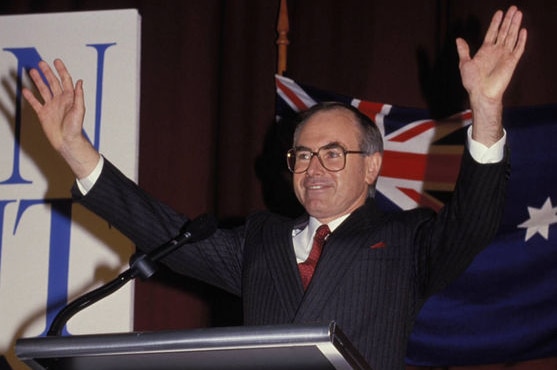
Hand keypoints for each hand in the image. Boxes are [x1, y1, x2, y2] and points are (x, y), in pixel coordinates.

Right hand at [23, 59, 99, 177]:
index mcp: (69, 98)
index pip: (65, 81)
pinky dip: (30, 96)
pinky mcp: (43, 114)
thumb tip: (79, 82)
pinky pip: (35, 103)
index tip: (56, 61)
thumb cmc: (75, 128)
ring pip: (43, 90)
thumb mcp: (79, 110)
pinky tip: (25, 90)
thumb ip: (78, 95)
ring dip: (38, 81)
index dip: (61, 70)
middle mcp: (60, 100)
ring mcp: (51, 106)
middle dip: (47, 72)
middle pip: (53, 83)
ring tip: (32, 71)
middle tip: (41, 63)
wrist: (66, 141)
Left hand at [456, 6, 526, 145]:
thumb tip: (458, 39)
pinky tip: (523, 31)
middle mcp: (496, 51)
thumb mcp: (464, 64)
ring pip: (512, 36)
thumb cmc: (472, 82)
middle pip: (504, 32)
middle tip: (513, 8)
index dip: (495, 22)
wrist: (482, 93)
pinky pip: (518, 49)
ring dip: (515, 25)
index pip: (492, 32)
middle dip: (508, 20)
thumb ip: (464, 51)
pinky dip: (521, 40)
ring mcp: (504, 56)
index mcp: (485, 51)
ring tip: (518, 13)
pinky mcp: (512, 62)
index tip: (499, 12)